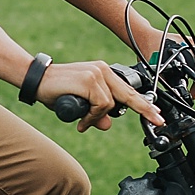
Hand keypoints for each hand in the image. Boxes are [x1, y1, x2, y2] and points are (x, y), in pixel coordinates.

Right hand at [36, 60, 164, 132]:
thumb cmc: (56, 91)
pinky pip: (100, 106)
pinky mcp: (90, 80)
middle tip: (157, 120)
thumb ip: (95, 113)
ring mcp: (97, 74)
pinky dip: (92, 116)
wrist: (37, 80)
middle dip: (145, 109)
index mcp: (103, 72)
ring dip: (97, 118)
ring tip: (83, 122)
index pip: (127, 89)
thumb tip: (107, 124)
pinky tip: (81, 120)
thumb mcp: (81, 105)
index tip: (156, 114)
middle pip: (129, 94)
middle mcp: (102, 70)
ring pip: (111, 105)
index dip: (143, 103)